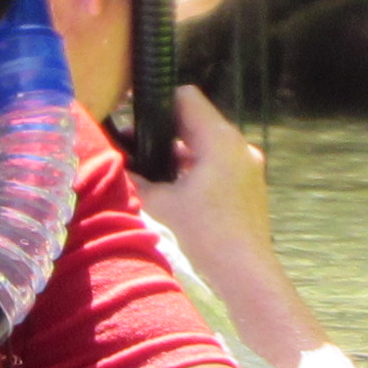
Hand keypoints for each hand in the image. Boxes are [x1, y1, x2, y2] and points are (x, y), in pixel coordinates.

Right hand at [133, 82, 276, 280]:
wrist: (245, 270)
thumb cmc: (205, 232)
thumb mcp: (162, 203)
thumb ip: (137, 179)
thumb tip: (118, 165)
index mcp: (219, 138)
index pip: (186, 97)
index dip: (158, 102)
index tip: (134, 118)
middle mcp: (238, 144)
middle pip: (196, 121)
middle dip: (165, 132)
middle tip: (134, 147)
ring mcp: (247, 164)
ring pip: (207, 144)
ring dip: (181, 153)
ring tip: (151, 171)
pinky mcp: (249, 184)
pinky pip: (219, 163)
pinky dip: (197, 168)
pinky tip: (176, 189)